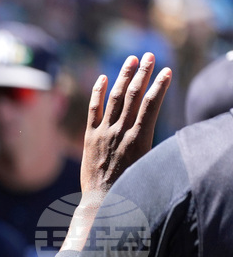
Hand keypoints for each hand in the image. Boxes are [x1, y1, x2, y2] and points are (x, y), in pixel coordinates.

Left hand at [83, 52, 170, 195]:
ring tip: (131, 59)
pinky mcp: (89, 137)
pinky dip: (98, 93)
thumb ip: (149, 141)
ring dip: (123, 76)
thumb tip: (153, 121)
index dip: (159, 85)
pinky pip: (93, 110)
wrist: (101, 201)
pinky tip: (103, 78)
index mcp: (139, 139)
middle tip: (149, 55)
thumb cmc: (129, 186)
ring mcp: (103, 133)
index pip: (151, 105)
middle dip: (142, 73)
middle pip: (134, 95)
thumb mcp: (147, 163)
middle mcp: (120, 132)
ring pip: (115, 98)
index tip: (167, 70)